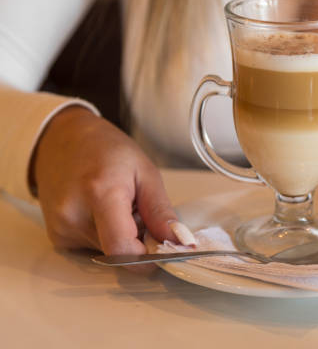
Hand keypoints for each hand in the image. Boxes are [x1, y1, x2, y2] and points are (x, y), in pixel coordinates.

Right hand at [32, 106, 177, 257]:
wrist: (63, 140)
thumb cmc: (106, 150)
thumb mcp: (145, 172)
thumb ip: (161, 211)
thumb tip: (180, 242)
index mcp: (99, 193)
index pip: (122, 248)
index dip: (148, 258)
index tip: (164, 248)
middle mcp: (73, 214)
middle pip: (118, 252)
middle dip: (138, 242)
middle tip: (140, 213)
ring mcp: (61, 227)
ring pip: (108, 252)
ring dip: (122, 237)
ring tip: (119, 207)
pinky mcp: (57, 236)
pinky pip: (93, 248)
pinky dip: (106, 236)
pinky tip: (102, 213)